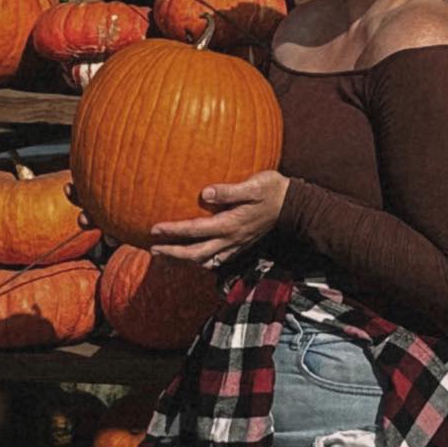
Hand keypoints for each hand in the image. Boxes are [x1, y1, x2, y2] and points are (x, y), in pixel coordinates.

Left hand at [149, 167, 289, 261]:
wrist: (295, 206)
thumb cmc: (273, 190)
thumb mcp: (253, 185)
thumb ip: (229, 190)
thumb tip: (205, 192)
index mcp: (230, 224)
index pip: (195, 230)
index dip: (173, 231)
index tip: (154, 229)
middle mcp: (231, 239)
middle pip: (196, 254)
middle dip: (173, 254)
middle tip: (153, 250)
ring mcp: (236, 245)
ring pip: (206, 261)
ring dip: (185, 261)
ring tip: (168, 257)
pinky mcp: (241, 245)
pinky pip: (217, 259)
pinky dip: (202, 261)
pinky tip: (194, 257)